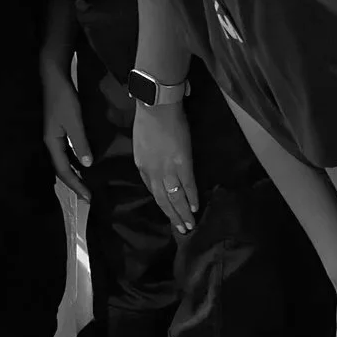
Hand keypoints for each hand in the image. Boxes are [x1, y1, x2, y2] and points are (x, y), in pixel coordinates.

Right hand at [41, 61, 91, 207]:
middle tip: (88, 195)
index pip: (64, 171)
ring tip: (86, 184)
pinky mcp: (58, 130)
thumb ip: (80, 142)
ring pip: (63, 161)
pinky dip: (74, 161)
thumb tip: (87, 165)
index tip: (89, 198)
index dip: (76, 185)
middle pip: (61, 169)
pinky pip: (66, 152)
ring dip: (74, 173)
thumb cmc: (63, 99)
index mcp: (52, 143)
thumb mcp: (74, 121)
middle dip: (74, 183)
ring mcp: (53, 136)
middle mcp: (50, 143)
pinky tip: (82, 162)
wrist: (54, 77)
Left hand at [131, 100, 197, 235]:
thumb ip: (147, 160)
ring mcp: (167, 169)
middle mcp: (152, 172)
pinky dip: (192, 198)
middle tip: (181, 229)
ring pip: (174, 197)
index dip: (162, 203)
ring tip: (189, 225)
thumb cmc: (147, 120)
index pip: (152, 190)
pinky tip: (195, 207)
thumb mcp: (140, 144)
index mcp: (142, 167)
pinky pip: (187, 186)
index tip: (169, 213)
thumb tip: (157, 171)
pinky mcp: (182, 164)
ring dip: (182, 213)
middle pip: (162, 199)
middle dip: (172, 215)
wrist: (157, 107)